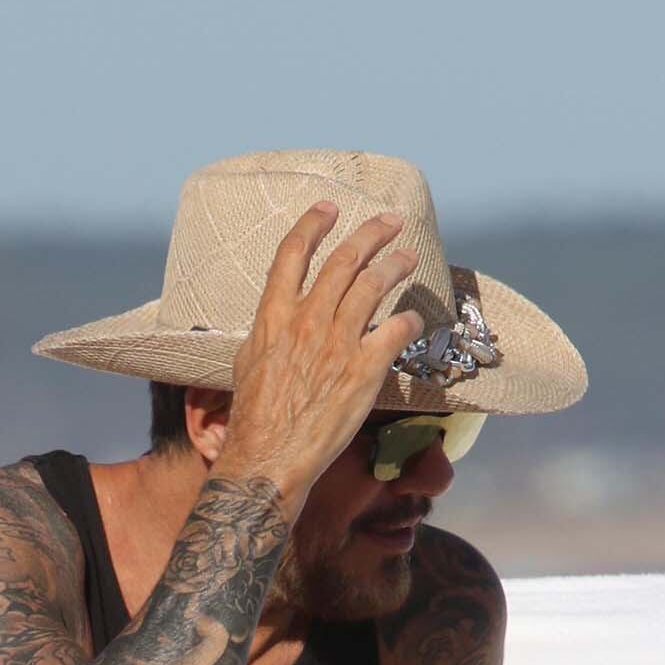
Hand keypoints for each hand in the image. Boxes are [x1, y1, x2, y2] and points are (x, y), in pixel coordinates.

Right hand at [217, 205, 422, 512]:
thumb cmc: (255, 417)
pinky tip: (416, 319)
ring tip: (408, 256)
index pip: (292, 254)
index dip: (313, 224)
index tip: (329, 209)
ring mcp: (337, 343)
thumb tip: (279, 319)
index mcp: (274, 316)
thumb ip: (269, 332)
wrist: (268, 456)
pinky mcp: (363, 370)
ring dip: (395, 264)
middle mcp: (307, 320)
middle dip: (371, 234)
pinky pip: (396, 330)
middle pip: (343, 260)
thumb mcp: (248, 362)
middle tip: (390, 222)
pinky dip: (410, 319)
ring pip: (373, 285)